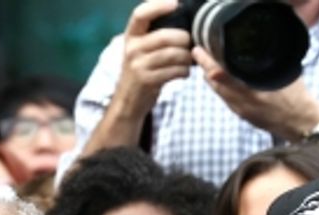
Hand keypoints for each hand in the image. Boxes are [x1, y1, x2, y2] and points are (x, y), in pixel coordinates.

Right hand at [110, 0, 193, 119]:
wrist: (128, 100)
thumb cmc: (141, 69)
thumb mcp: (140, 48)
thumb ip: (154, 32)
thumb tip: (178, 11)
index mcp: (130, 35)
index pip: (140, 14)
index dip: (158, 6)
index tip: (175, 3)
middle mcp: (132, 48)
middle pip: (165, 36)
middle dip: (184, 39)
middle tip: (190, 44)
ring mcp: (138, 66)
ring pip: (173, 55)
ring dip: (187, 57)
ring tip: (189, 60)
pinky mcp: (147, 81)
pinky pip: (174, 71)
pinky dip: (184, 71)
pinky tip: (184, 72)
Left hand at [191, 47, 318, 141]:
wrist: (301, 123)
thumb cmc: (297, 96)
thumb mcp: (284, 73)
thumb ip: (265, 62)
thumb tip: (251, 47)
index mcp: (252, 90)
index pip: (221, 74)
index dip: (207, 62)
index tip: (199, 50)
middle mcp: (243, 103)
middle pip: (215, 84)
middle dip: (205, 68)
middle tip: (199, 52)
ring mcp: (242, 111)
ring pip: (218, 92)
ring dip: (211, 78)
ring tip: (206, 63)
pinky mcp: (243, 116)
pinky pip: (225, 99)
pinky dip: (219, 88)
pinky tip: (219, 80)